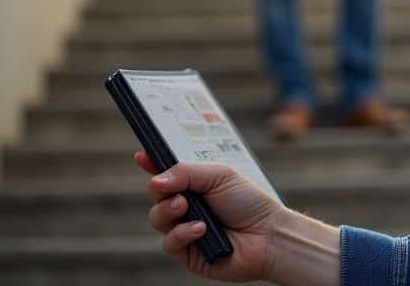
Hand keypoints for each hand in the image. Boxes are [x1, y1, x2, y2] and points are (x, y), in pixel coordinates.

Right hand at [136, 152, 283, 281]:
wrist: (267, 235)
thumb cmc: (248, 202)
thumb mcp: (219, 175)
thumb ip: (186, 172)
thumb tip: (156, 180)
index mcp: (194, 185)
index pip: (166, 173)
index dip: (151, 164)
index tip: (141, 156)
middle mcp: (186, 206)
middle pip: (156, 195)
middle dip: (161, 191)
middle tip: (178, 193)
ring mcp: (185, 230)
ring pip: (157, 219)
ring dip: (169, 211)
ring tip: (187, 208)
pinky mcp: (188, 253)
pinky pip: (169, 243)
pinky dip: (182, 234)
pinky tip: (201, 229)